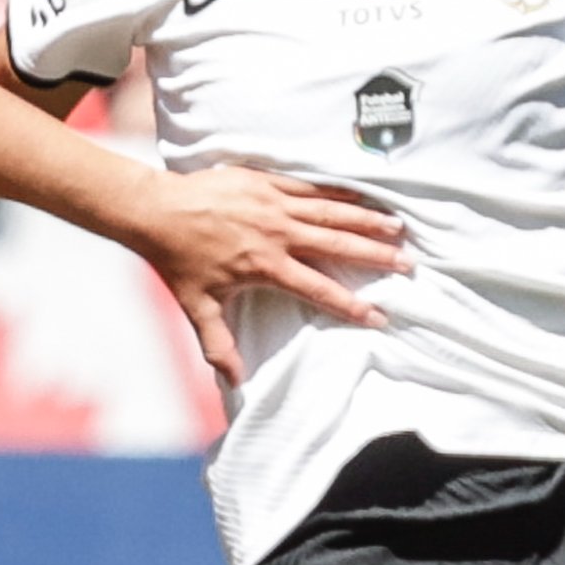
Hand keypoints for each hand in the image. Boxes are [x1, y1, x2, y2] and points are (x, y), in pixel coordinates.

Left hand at [129, 164, 405, 386]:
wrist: (156, 210)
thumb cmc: (177, 261)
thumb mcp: (197, 306)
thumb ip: (218, 344)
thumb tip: (233, 382)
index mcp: (266, 266)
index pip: (318, 289)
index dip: (351, 304)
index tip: (379, 316)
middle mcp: (277, 233)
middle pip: (337, 245)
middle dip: (375, 256)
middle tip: (408, 264)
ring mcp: (274, 204)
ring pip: (331, 212)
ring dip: (366, 220)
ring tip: (398, 227)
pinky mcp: (266, 181)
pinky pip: (311, 186)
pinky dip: (338, 192)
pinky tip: (362, 196)